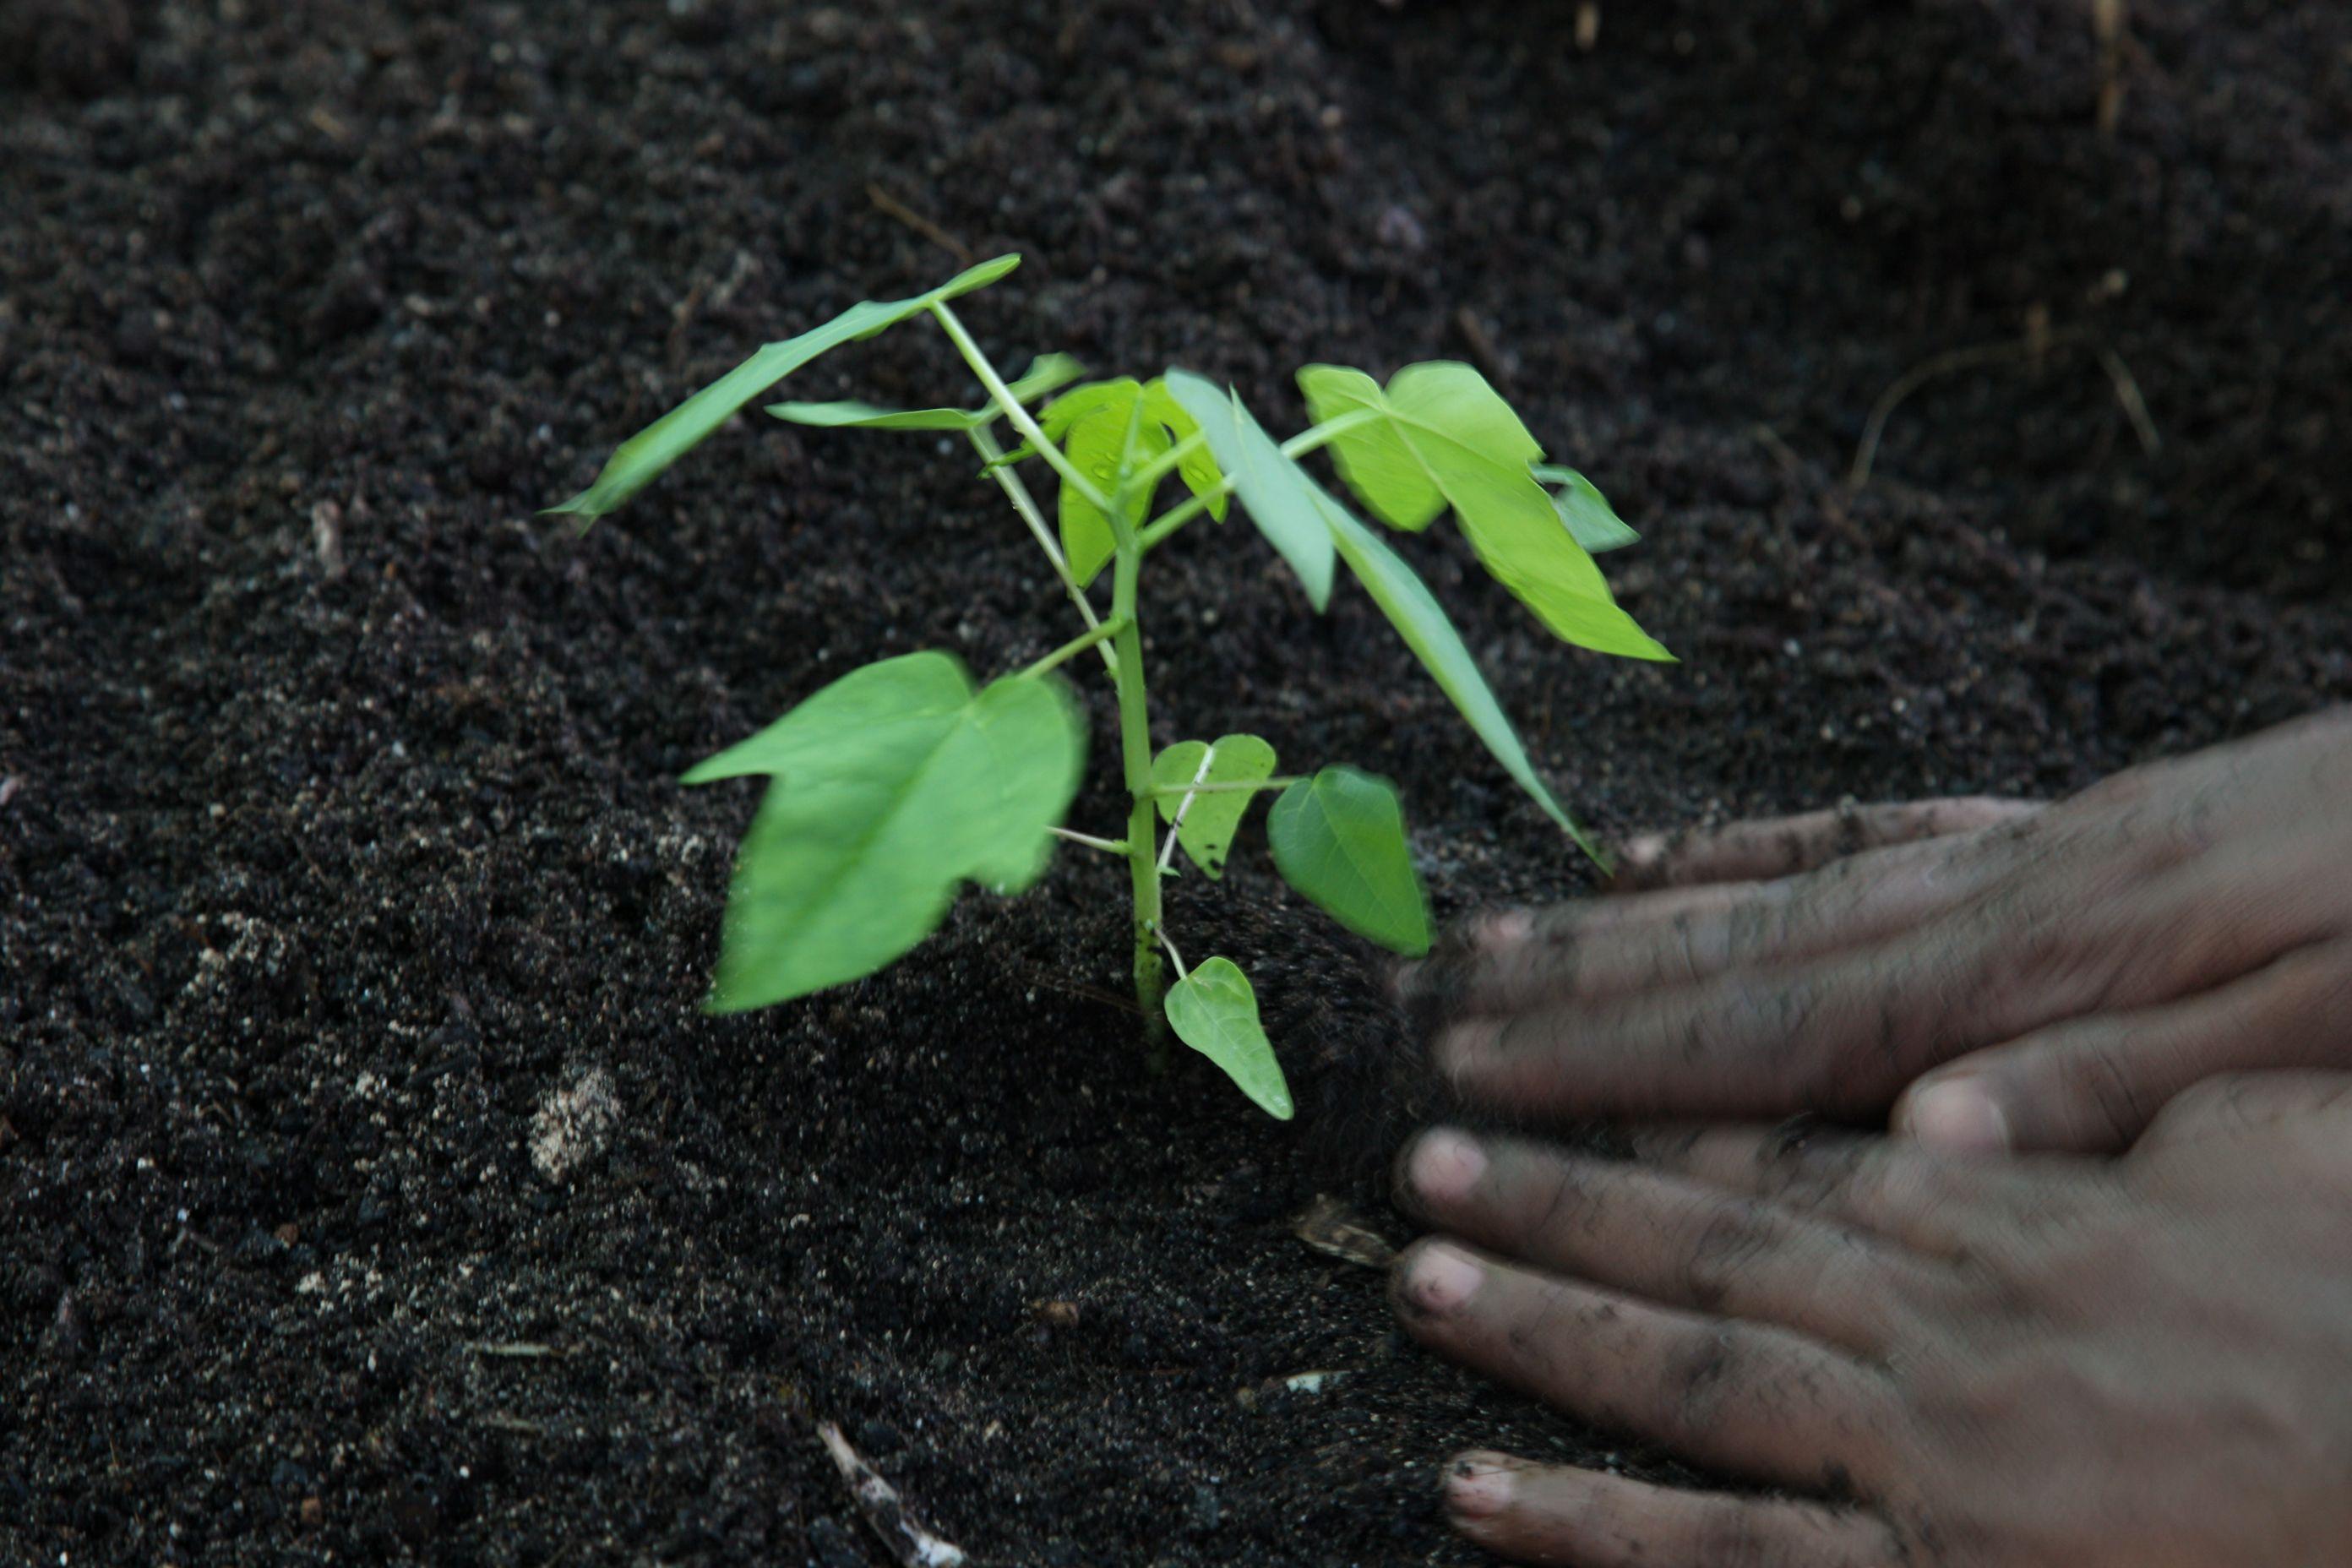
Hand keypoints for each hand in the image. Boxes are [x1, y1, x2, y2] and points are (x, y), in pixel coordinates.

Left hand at [1390, 1074, 2351, 1565]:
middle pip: (1701, 1250)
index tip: (1550, 1089)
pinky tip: (1481, 1500)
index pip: (1786, 1160)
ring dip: (1538, 1327)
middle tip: (1423, 1160)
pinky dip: (1594, 1527)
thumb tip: (1964, 1113)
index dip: (1652, 1127)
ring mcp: (1918, 1453)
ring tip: (1418, 1284)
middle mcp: (1927, 1317)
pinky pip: (1730, 1556)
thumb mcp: (2265, 1147)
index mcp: (2000, 1214)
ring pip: (1685, 1376)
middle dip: (1555, 1203)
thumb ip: (2108, 1118)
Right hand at [1404, 708, 2351, 1151]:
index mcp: (2046, 964)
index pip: (1776, 1025)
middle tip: (1420, 996)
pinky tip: (1672, 850)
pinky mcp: (2068, 831)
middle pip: (1735, 944)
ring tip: (1492, 930)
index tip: (1476, 1074)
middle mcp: (1998, 893)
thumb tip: (1921, 1141)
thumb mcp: (2332, 1047)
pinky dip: (1753, 847)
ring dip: (1622, 919)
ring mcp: (2024, 849)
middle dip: (1567, 983)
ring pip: (1776, 886)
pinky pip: (1869, 836)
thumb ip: (2124, 1088)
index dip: (1612, 1056)